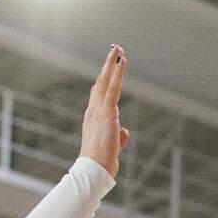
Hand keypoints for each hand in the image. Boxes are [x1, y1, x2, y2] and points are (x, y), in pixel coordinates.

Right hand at [79, 45, 130, 177]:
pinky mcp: (107, 112)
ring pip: (105, 80)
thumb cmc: (101, 163)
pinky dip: (117, 72)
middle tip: (114, 50)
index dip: (103, 81)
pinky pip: (113, 87)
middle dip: (107, 66)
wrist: (93, 170)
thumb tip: (124, 133)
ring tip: (118, 47)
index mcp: (92, 119)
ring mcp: (99, 110)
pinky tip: (122, 59)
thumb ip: (119, 137)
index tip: (108, 69)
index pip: (97, 96)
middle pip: (100, 83)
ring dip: (112, 63)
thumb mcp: (113, 147)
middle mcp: (93, 111)